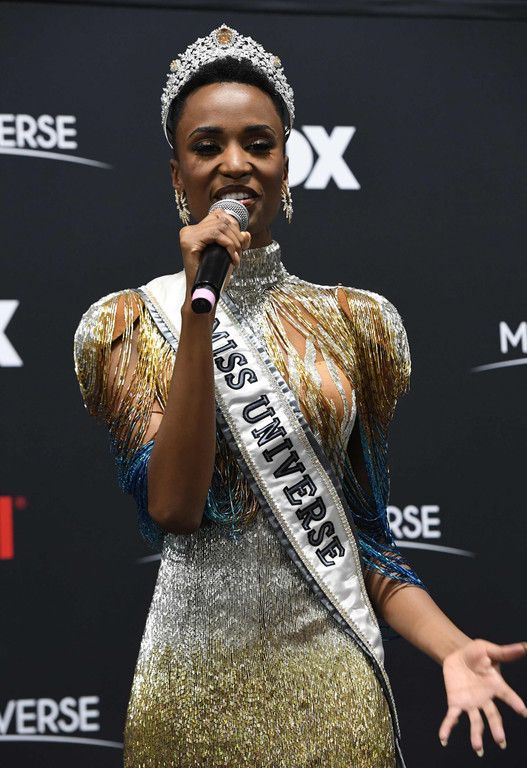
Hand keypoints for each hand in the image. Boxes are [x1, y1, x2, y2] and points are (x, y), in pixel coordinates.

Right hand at [179, 209, 250, 305]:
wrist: (203, 292)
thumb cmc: (214, 275)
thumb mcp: (228, 255)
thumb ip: (236, 242)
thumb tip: (246, 233)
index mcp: (196, 231)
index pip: (218, 214)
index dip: (234, 225)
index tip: (240, 242)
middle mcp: (189, 230)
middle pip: (221, 219)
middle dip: (236, 234)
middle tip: (240, 251)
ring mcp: (188, 235)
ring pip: (220, 226)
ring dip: (234, 241)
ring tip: (236, 256)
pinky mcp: (189, 242)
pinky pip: (215, 234)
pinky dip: (228, 244)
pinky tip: (232, 256)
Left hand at [439, 638, 526, 755]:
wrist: (456, 654)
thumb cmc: (476, 653)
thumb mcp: (489, 650)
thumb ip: (506, 652)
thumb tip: (526, 646)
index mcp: (496, 686)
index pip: (507, 695)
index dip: (515, 703)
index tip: (523, 712)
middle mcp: (485, 699)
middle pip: (492, 716)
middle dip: (496, 728)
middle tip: (501, 741)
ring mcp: (471, 703)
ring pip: (475, 721)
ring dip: (476, 735)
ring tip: (477, 748)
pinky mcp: (456, 703)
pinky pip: (452, 717)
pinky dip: (447, 728)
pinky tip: (443, 739)